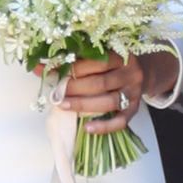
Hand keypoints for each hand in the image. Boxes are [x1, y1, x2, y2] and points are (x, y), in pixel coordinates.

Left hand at [58, 52, 174, 129]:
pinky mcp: (134, 110)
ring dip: (83, 105)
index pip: (97, 62)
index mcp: (122, 56)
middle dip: (75, 88)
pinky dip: (104, 127)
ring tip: (63, 106)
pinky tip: (87, 128)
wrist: (142, 71)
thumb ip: (76, 59)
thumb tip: (40, 66)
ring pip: (109, 102)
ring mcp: (133, 93)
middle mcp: (130, 74)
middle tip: (55, 92)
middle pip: (101, 83)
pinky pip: (120, 122)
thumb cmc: (113, 63)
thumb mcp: (102, 54)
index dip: (74, 68)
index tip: (53, 72)